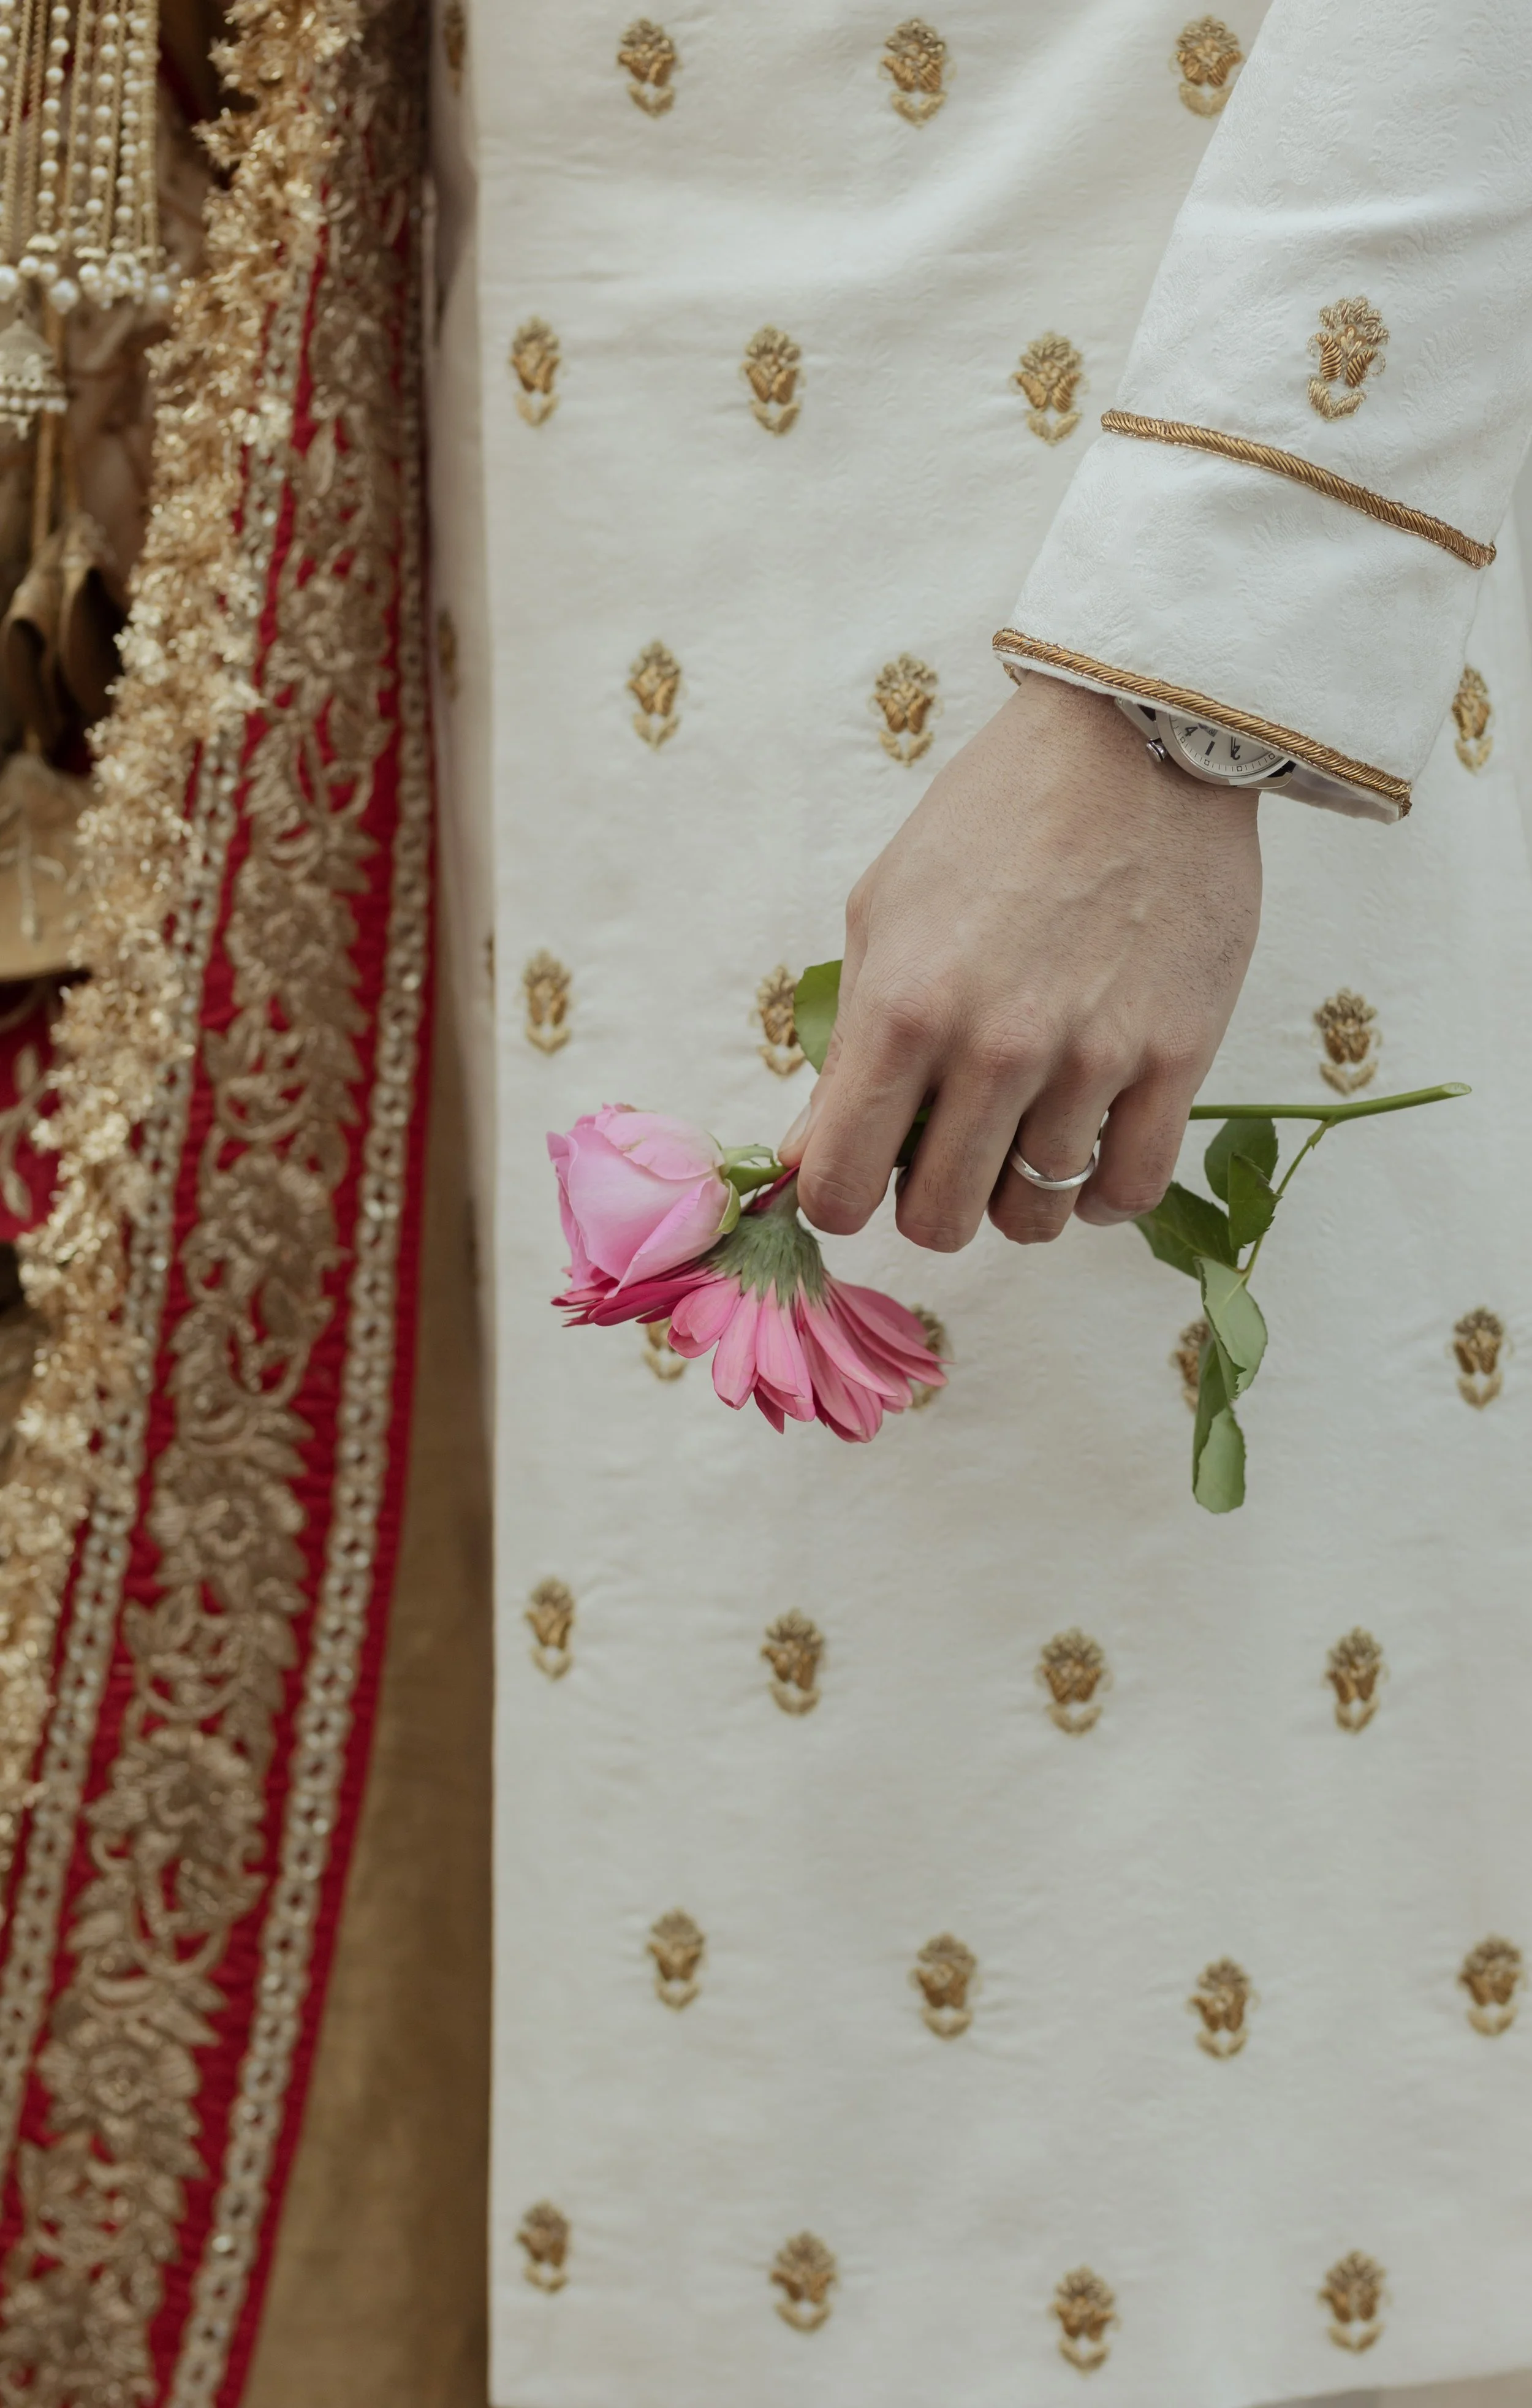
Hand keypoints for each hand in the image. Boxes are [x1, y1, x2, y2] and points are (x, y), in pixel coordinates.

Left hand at [780, 674, 1261, 1250]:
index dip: (838, 1200)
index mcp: (905, 1009)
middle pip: (940, 1217)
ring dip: (1014, 1198)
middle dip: (926, 1206)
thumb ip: (845, 1045)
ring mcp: (1093, 1057)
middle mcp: (996, 1046)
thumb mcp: (884, 912)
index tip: (856, 1179)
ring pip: (1035, 1214)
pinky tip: (1084, 1158)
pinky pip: (1130, 1190)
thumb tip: (808, 1156)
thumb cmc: (994, 817)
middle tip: (940, 1161)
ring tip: (1015, 1143)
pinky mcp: (1179, 1056)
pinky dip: (1098, 1197)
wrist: (1135, 738)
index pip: (843, 1183)